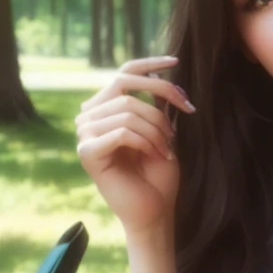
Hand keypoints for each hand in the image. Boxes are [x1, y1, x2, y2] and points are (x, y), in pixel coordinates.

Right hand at [76, 56, 194, 237]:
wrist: (154, 211)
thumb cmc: (158, 175)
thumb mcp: (161, 132)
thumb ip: (154, 105)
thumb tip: (160, 74)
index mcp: (105, 110)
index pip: (122, 75)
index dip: (149, 65)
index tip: (176, 61)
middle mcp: (89, 117)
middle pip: (125, 86)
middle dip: (162, 95)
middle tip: (188, 111)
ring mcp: (84, 133)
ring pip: (127, 110)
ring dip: (158, 128)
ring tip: (168, 148)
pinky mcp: (87, 151)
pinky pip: (122, 131)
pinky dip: (146, 141)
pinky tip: (157, 155)